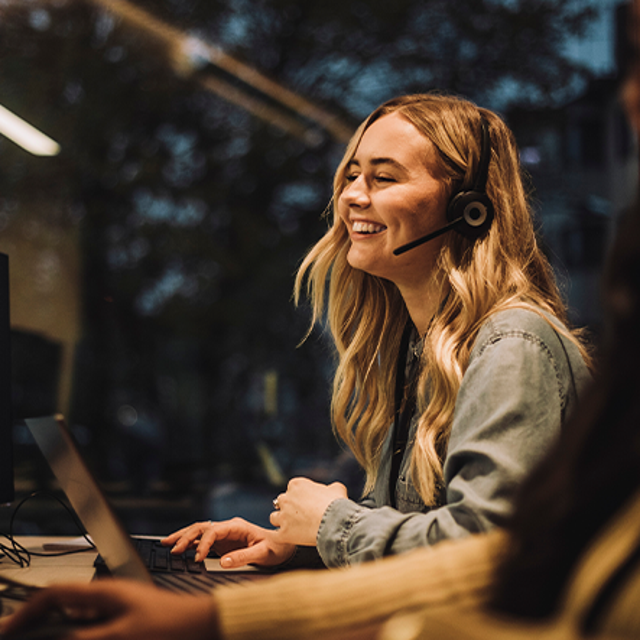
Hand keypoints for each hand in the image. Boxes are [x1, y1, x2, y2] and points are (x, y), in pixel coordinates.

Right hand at [0, 580, 216, 639]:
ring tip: (42, 633)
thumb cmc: (170, 625)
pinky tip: (77, 633)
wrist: (202, 624)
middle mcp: (108, 597)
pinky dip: (80, 631)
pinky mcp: (125, 619)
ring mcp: (117, 607)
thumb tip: (57, 638)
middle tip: (20, 634)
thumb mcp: (121, 636)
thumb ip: (85, 638)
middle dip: (39, 621)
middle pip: (61, 606)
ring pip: (77, 617)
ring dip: (60, 627)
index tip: (9, 629)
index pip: (54, 595)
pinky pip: (93, 624)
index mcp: (104, 593)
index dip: (27, 611)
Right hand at [161, 517, 295, 567]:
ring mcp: (224, 534)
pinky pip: (202, 540)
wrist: (283, 548)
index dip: (203, 543)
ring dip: (184, 537)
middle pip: (202, 527)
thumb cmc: (275, 548)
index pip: (213, 531)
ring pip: (199, 531)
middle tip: (172, 548)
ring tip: (167, 543)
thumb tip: (223, 561)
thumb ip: (243, 557)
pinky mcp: (222, 543)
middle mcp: (228, 528)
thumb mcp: (263, 553)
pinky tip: (179, 548)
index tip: (198, 558)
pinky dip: (189, 543)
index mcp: (237, 526)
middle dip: (185, 536)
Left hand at [270, 477, 347, 545]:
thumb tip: (331, 490)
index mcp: (297, 485)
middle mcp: (286, 498)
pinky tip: (288, 539)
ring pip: (274, 517)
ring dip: (282, 521)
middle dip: (289, 508)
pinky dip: (281, 537)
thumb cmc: (337, 505)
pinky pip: (275, 536)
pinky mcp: (283, 533)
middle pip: (282, 502)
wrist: (335, 523)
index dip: (300, 497)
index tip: (308, 504)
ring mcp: (283, 516)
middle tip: (301, 516)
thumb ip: (330, 487)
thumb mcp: (337, 489)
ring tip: (293, 527)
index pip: (292, 489)